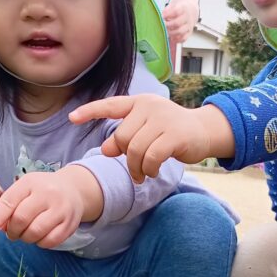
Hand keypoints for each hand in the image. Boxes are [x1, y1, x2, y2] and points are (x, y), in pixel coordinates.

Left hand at [0, 168, 89, 247]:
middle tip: (12, 233)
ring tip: (26, 234)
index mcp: (31, 182)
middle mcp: (48, 193)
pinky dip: (40, 243)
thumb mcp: (23, 189)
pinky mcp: (70, 224)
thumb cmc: (41, 190)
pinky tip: (39, 237)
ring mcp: (61, 209)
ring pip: (35, 233)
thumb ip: (8, 206)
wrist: (73, 189)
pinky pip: (49, 242)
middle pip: (21, 220)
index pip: (9, 201)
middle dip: (12, 231)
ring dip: (25, 238)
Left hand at [69, 96, 233, 182]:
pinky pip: (151, 156)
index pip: (110, 105)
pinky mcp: (175, 134)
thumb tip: (106, 150)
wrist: (204, 131)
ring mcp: (163, 118)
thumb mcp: (146, 132)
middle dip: (125, 158)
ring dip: (137, 168)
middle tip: (134, 171)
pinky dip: (149, 169)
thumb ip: (126, 138)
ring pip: (135, 149)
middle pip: (122, 137)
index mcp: (139, 103)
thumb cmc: (170, 132)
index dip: (90, 111)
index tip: (72, 118)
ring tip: (144, 174)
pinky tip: (153, 172)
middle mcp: (149, 106)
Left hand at [163, 0, 198, 58]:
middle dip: (167, 25)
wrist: (191, 8)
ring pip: (180, 32)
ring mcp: (189, 25)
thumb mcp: (173, 4)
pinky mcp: (189, 32)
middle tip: (162, 25)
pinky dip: (177, 39)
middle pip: (177, 23)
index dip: (167, 14)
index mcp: (183, 7)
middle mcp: (188, 17)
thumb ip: (167, 10)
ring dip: (171, 33)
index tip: (162, 16)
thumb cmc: (178, 7)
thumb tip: (158, 15)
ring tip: (165, 32)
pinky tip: (171, 38)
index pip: (175, 10)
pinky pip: (183, 38)